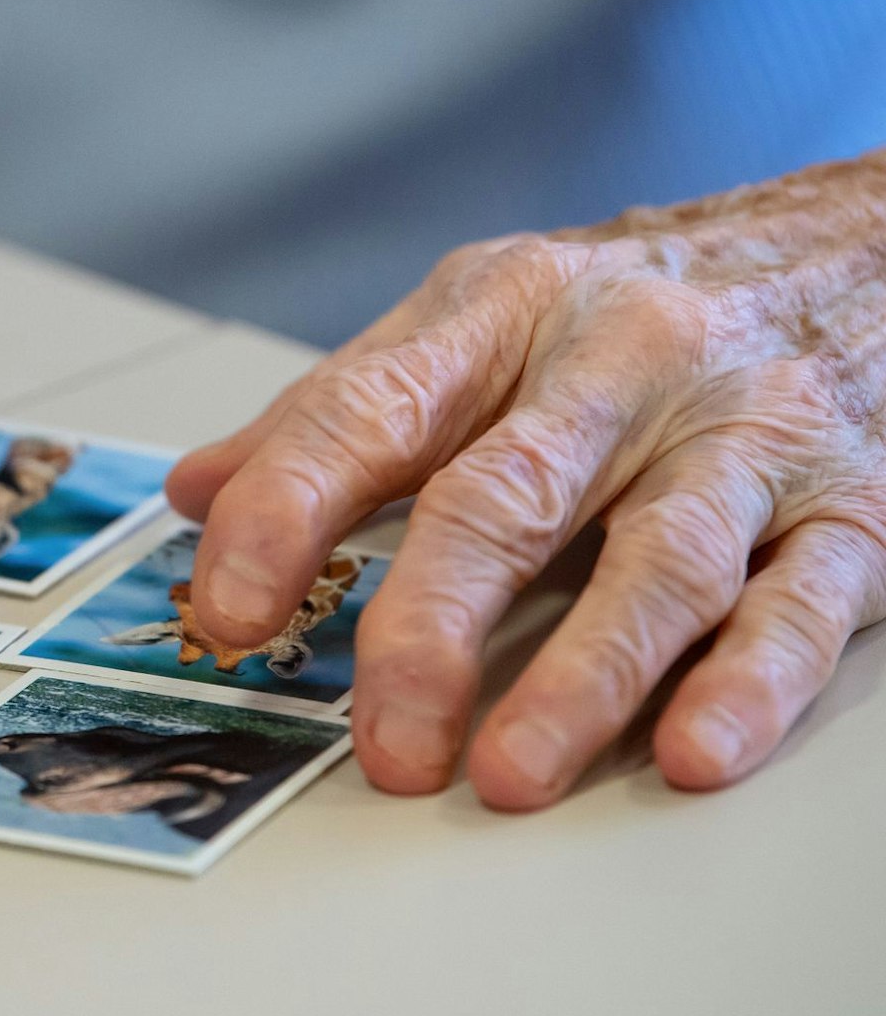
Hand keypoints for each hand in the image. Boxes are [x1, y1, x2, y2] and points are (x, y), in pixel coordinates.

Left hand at [166, 157, 885, 807]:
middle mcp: (621, 363)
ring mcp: (742, 433)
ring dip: (582, 677)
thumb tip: (195, 492)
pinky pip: (801, 600)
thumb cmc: (634, 303)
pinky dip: (746, 681)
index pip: (369, 410)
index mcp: (502, 312)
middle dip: (431, 624)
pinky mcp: (854, 504)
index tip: (225, 607)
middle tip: (383, 735)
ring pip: (657, 561)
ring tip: (509, 773)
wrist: (861, 242)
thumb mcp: (474, 319)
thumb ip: (337, 411)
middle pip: (507, 497)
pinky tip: (691, 749)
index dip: (286, 509)